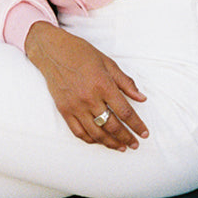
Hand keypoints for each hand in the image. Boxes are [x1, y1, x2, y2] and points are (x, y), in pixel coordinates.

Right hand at [24, 22, 147, 149]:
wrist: (52, 51)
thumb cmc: (81, 53)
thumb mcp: (108, 63)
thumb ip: (125, 82)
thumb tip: (142, 98)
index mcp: (103, 85)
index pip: (125, 112)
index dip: (137, 125)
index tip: (144, 133)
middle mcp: (90, 98)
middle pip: (112, 126)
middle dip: (126, 138)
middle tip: (135, 144)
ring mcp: (75, 106)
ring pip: (96, 133)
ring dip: (110, 143)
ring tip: (120, 147)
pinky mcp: (64, 110)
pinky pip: (78, 132)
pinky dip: (91, 139)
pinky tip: (99, 141)